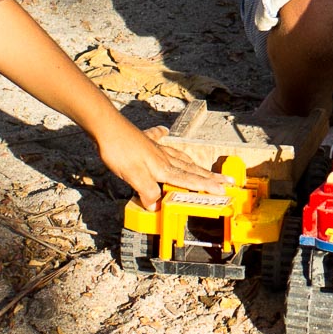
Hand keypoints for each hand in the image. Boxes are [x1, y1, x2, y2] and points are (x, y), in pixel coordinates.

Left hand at [98, 122, 227, 208]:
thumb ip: (148, 191)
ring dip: (192, 164)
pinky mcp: (143, 140)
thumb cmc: (119, 151)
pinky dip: (163, 137)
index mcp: (163, 168)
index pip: (189, 179)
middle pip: (190, 168)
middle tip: (226, 180)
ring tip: (202, 168)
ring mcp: (154, 147)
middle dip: (208, 176)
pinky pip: (157, 140)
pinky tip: (164, 132)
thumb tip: (157, 205)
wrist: (106, 128)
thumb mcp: (134, 176)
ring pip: (179, 157)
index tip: (223, 190)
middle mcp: (163, 157)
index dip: (206, 186)